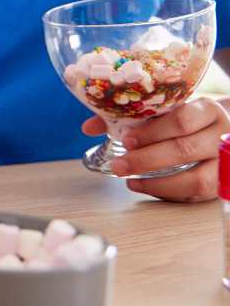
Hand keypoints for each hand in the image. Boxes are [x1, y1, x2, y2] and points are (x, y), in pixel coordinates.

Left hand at [82, 97, 229, 201]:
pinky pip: (199, 195)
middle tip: (119, 166)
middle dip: (147, 160)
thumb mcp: (164, 110)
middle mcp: (222, 135)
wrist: (221, 129)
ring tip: (130, 181)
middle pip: (185, 150)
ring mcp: (226, 162)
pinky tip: (146, 188)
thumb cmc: (187, 118)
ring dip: (159, 183)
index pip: (182, 120)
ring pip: (198, 179)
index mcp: (206, 109)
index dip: (152, 132)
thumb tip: (89, 127)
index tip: (126, 140)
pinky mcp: (224, 183)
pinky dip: (170, 194)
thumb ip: (128, 116)